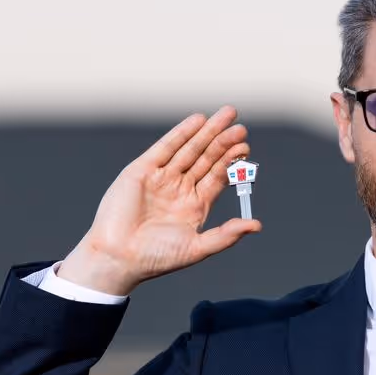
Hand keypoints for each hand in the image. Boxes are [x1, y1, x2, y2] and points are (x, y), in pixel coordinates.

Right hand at [59, 105, 260, 294]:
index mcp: (194, 205)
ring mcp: (161, 178)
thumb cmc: (156, 258)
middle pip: (206, 159)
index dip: (231, 162)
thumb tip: (256, 225)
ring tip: (226, 116)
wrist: (119, 257)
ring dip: (207, 132)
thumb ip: (226, 236)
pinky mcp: (142, 170)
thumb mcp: (197, 248)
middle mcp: (179, 189)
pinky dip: (182, 134)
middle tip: (240, 126)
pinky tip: (198, 121)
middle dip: (223, 142)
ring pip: (189, 149)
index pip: (217, 176)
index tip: (245, 147)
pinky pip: (165, 147)